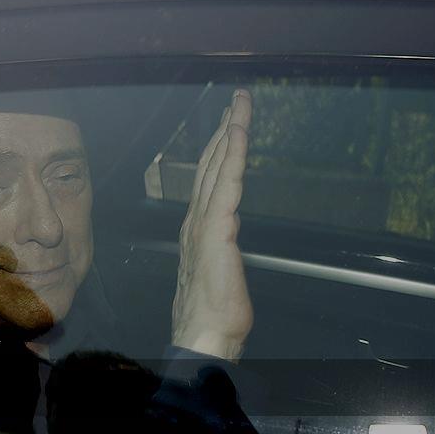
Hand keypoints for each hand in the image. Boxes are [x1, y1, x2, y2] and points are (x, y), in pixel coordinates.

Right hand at [172, 89, 252, 360]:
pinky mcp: (216, 227)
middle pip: (210, 165)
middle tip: (235, 101)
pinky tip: (236, 133)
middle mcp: (196, 219)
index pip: (210, 180)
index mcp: (198, 229)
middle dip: (223, 130)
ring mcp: (204, 221)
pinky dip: (230, 154)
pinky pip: (225, 182)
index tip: (229, 124)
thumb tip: (223, 245)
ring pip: (217, 166)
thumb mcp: (219, 274)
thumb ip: (220, 252)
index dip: (219, 150)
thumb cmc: (212, 313)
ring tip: (237, 105)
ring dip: (228, 132)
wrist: (203, 333)